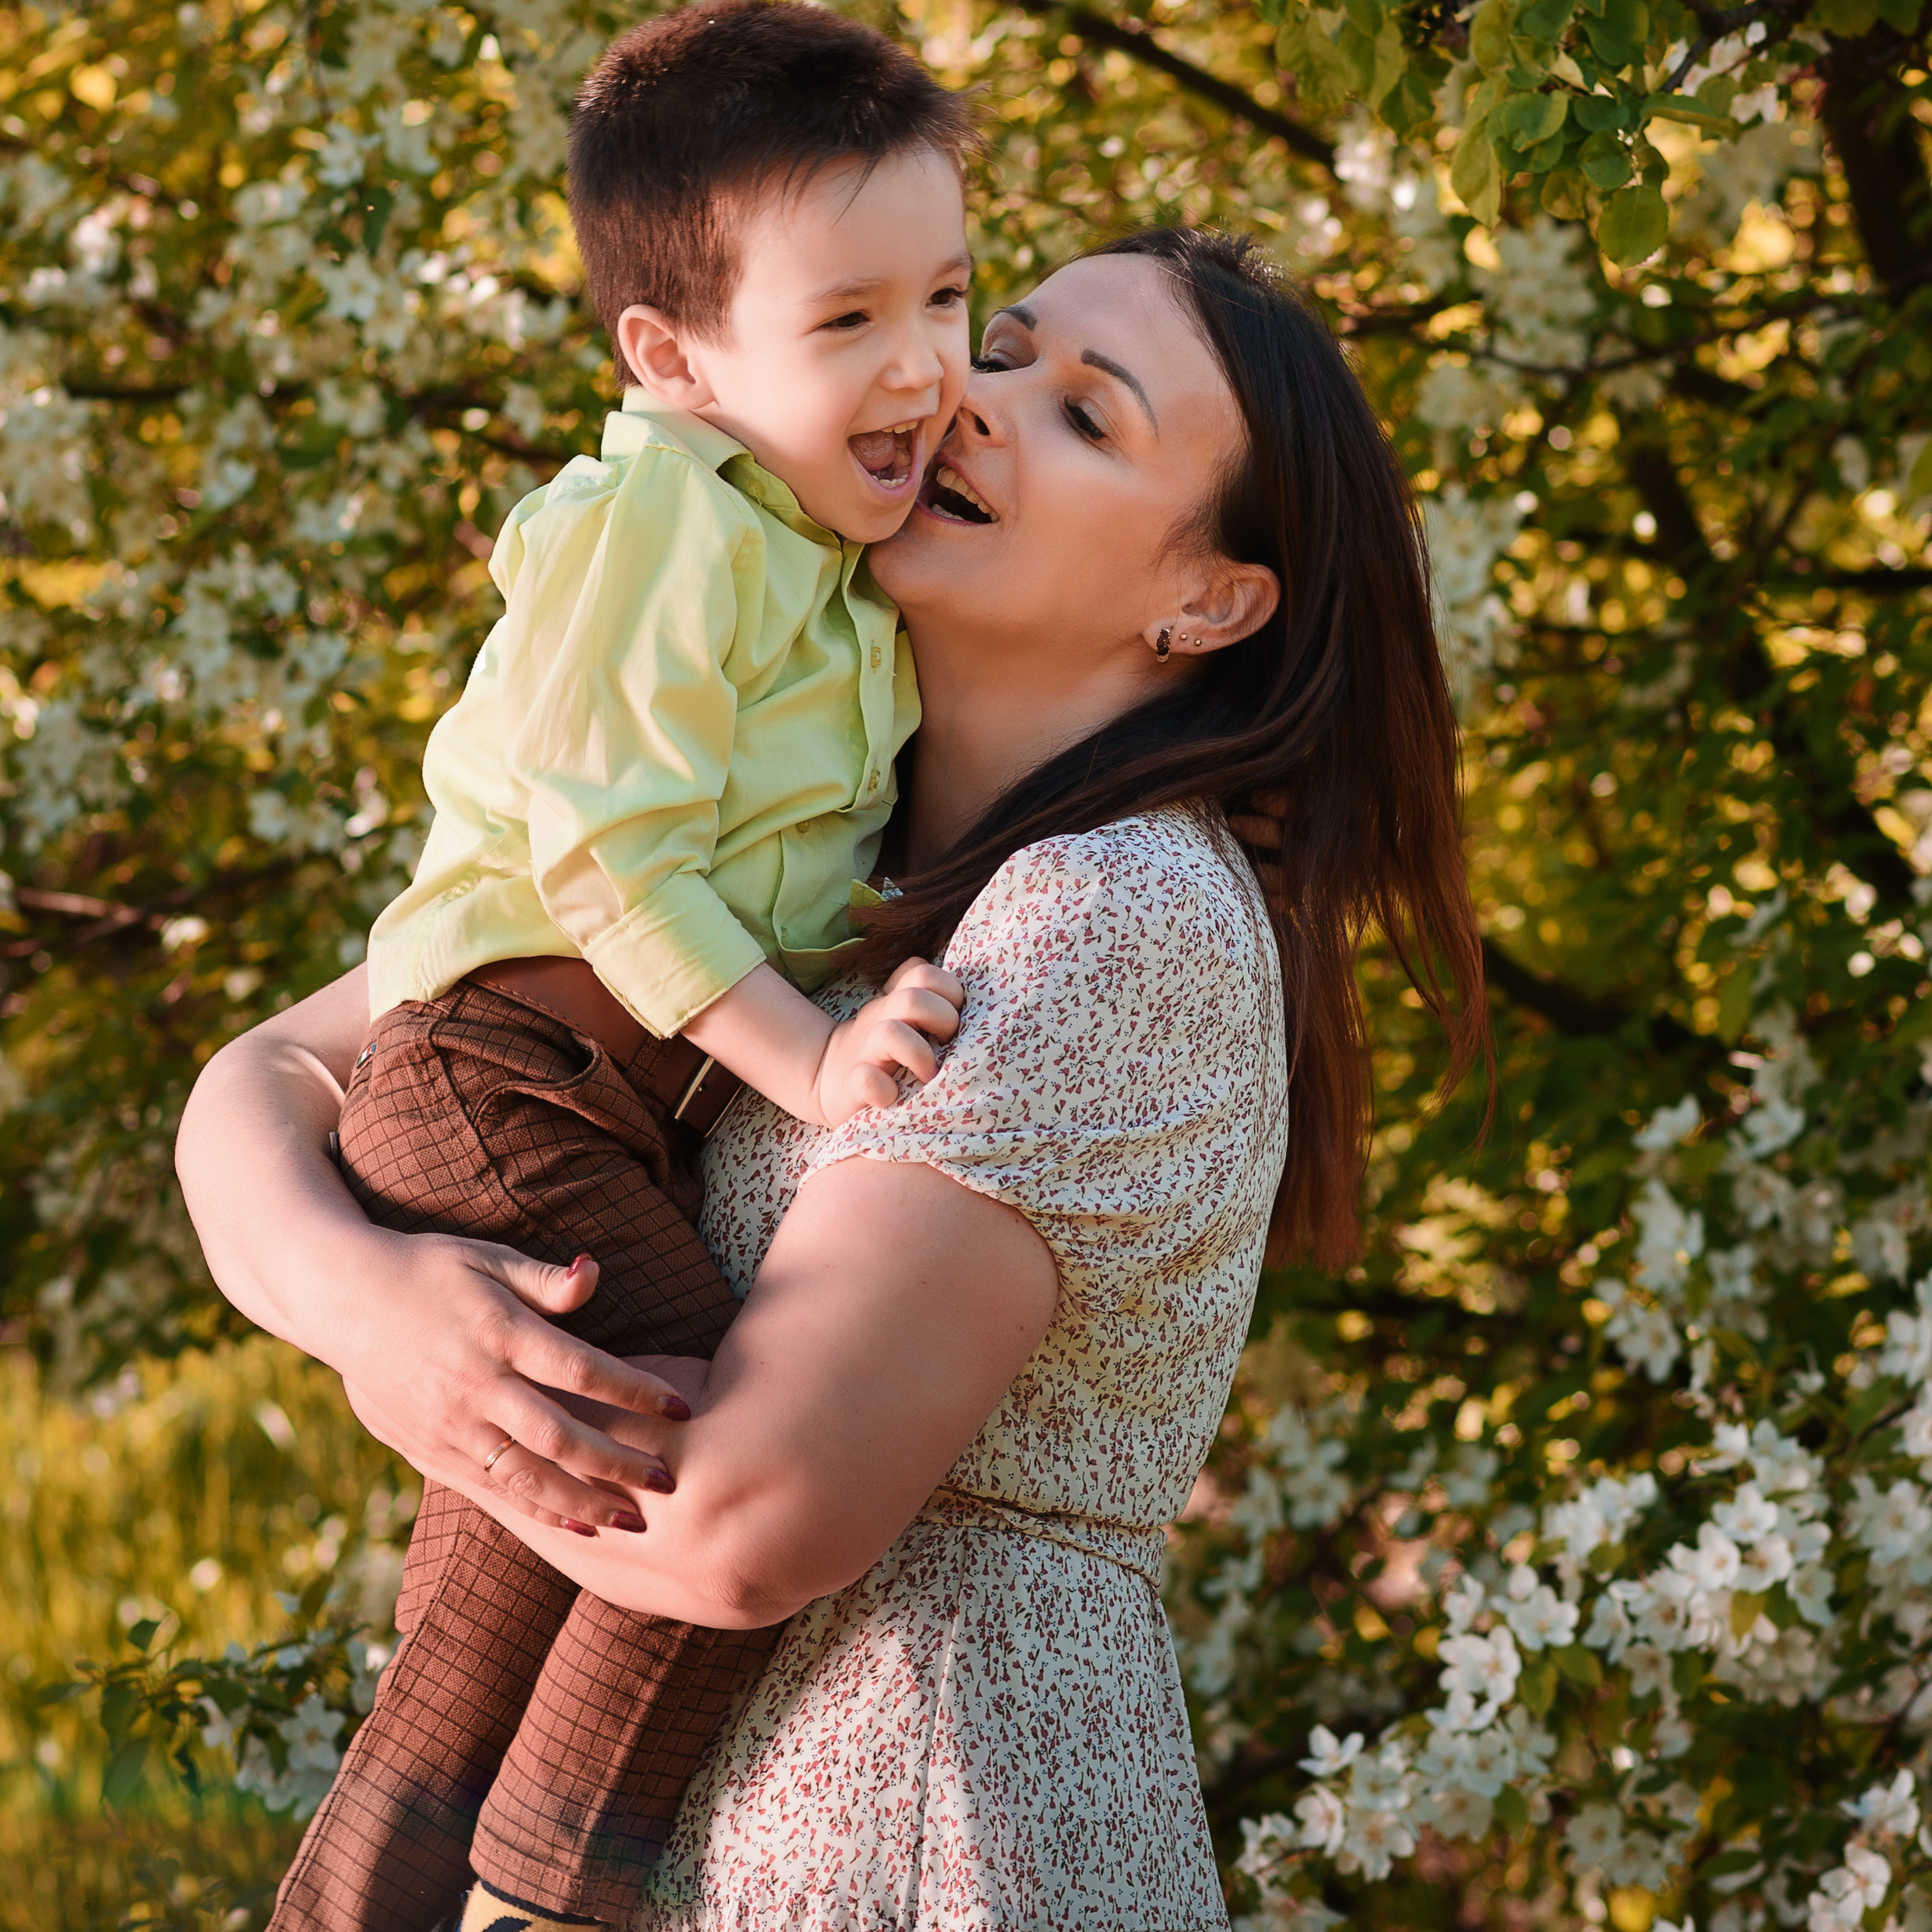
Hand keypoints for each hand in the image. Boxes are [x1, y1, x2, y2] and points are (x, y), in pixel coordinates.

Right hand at [332, 1238, 695, 1536]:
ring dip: (583, 1500)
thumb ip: (544, 1279)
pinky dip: (536, 1508)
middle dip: (617, 1462)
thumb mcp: (485, 1259)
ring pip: (526, 1475)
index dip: (634, 1392)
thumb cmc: (427, 1269)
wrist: (341, 1298)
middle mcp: (475, 1384)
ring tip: (631, 1519)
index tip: (680, 1408)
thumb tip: (595, 1274)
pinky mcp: (430, 1448)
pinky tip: (576, 1523)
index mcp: (497, 1332)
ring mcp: (450, 1423)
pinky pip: (491, 1488)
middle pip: (559, 1435)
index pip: (580, 1370)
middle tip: (668, 1481)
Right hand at [809, 959, 964, 1126]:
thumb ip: (929, 1007)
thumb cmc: (884, 1052)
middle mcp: (879, 1018)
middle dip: (943, 1019)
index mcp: (894, 1000)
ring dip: (919, 1054)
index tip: (953, 1018)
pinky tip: (894, 1096)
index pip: (922, 971)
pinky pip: (866, 1080)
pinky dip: (884, 1090)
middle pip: (914, 996)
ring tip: (929, 1074)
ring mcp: (864, 1050)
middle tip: (947, 1044)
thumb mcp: (904, 1020)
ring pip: (890, 1032)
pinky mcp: (852, 1084)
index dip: (947, 990)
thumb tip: (980, 1011)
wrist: (828, 1079)